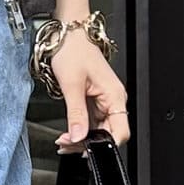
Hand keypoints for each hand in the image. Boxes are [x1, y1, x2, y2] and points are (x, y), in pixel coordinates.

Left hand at [52, 29, 129, 149]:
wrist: (68, 34)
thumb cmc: (74, 50)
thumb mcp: (71, 85)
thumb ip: (76, 114)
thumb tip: (78, 137)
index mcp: (115, 96)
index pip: (120, 132)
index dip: (103, 146)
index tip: (83, 150)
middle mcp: (113, 100)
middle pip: (109, 134)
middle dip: (88, 144)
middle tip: (66, 145)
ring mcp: (105, 101)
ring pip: (99, 130)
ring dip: (83, 138)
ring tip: (64, 141)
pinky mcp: (95, 100)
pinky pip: (92, 122)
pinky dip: (81, 130)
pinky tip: (69, 133)